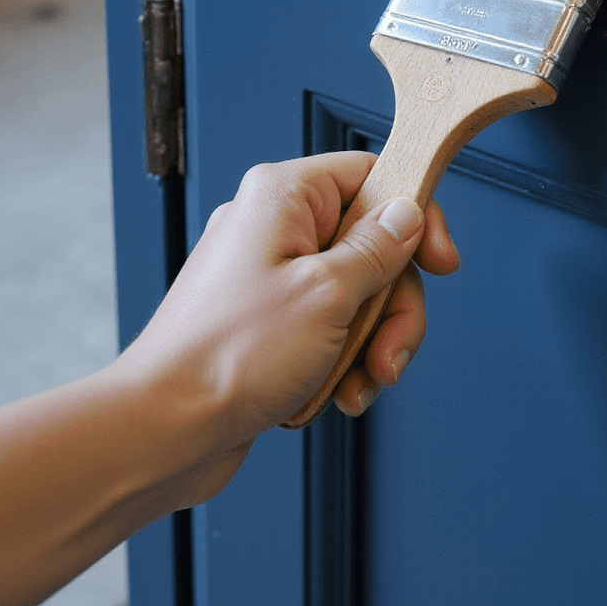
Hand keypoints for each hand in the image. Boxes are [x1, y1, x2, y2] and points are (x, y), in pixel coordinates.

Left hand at [120, 153, 459, 506]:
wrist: (165, 430)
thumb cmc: (228, 356)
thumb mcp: (329, 294)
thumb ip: (378, 250)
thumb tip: (407, 216)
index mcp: (282, 197)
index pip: (371, 176)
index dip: (415, 217)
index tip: (441, 263)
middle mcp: (273, 228)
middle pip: (372, 247)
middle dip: (391, 309)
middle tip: (390, 354)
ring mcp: (268, 278)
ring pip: (355, 296)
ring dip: (368, 347)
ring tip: (356, 386)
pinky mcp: (265, 324)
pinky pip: (327, 331)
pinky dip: (339, 365)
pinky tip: (333, 396)